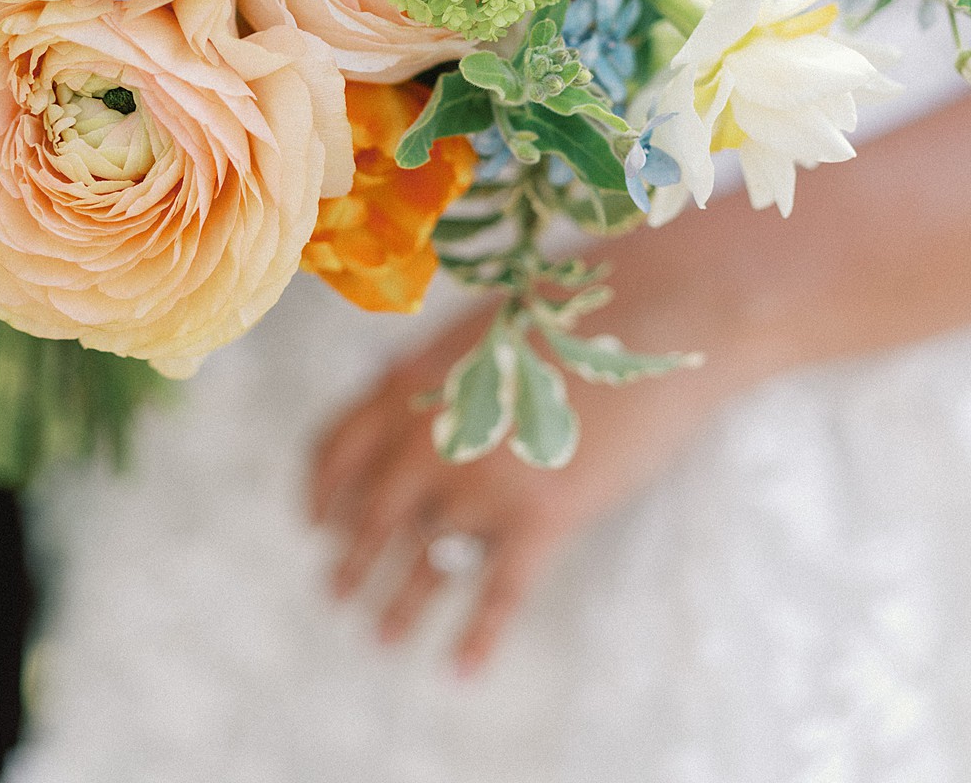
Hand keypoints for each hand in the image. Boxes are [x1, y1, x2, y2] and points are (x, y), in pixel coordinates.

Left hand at [310, 205, 774, 672]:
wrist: (656, 311)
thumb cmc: (575, 302)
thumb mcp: (482, 326)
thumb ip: (439, 372)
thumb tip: (400, 401)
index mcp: (412, 382)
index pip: (339, 446)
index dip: (321, 490)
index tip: (315, 520)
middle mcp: (432, 438)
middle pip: (374, 516)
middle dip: (353, 560)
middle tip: (338, 592)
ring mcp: (484, 484)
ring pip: (426, 563)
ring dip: (399, 605)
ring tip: (382, 638)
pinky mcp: (543, 517)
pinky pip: (497, 595)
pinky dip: (475, 638)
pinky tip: (460, 669)